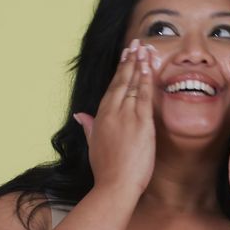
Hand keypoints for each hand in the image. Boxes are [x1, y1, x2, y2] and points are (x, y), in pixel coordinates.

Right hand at [72, 38, 156, 195]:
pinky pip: (144, 96)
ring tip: (144, 48)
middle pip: (122, 81)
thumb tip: (80, 115)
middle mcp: (112, 112)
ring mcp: (126, 116)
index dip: (119, 70)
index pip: (112, 88)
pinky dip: (146, 79)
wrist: (114, 186)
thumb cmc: (106, 170)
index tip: (125, 56)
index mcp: (101, 117)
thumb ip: (89, 127)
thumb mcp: (93, 144)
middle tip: (136, 43)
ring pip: (134, 84)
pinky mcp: (141, 123)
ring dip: (139, 64)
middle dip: (129, 60)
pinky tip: (148, 66)